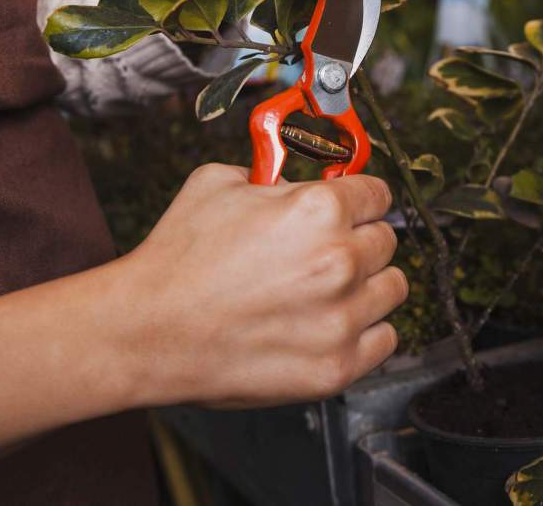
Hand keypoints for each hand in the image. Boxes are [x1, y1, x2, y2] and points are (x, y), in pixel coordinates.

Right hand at [125, 164, 406, 407]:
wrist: (148, 330)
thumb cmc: (179, 259)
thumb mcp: (219, 183)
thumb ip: (272, 175)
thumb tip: (296, 183)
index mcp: (319, 210)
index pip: (378, 194)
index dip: (361, 197)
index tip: (356, 206)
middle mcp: (340, 262)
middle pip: (387, 240)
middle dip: (360, 238)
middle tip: (329, 248)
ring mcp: (342, 319)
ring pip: (394, 288)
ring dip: (369, 284)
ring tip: (330, 287)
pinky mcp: (336, 367)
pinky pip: (385, 340)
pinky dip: (367, 330)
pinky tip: (334, 321)